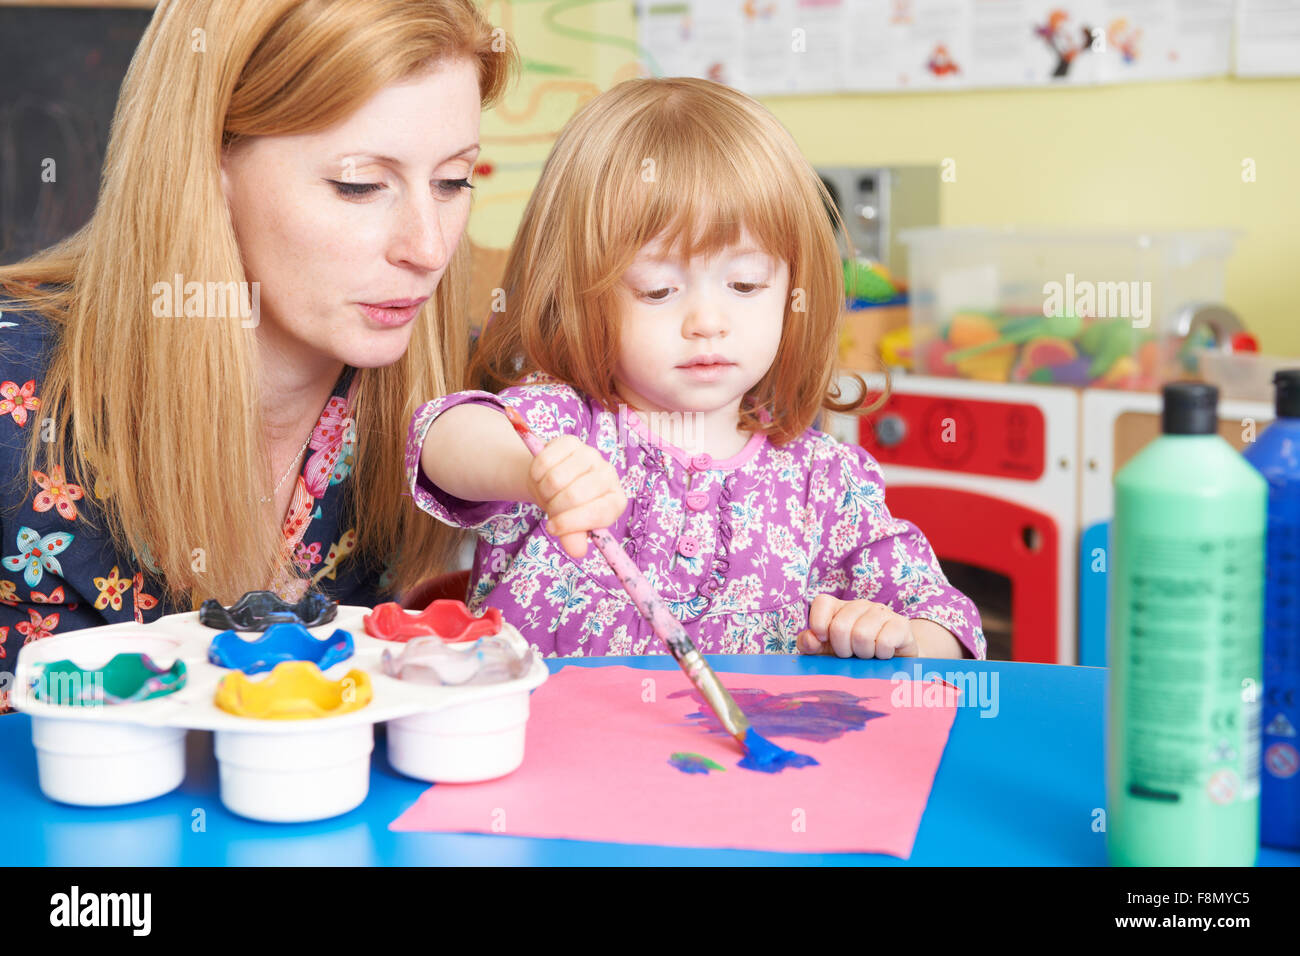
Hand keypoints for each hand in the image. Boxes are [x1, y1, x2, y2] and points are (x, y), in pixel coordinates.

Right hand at [526, 435, 627, 559]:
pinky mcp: (571, 442)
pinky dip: (536, 473)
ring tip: (546, 493)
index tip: (552, 528)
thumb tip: (577, 551)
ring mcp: (590, 455)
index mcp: (615, 500)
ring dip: (543, 491)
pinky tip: (540, 477)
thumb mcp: (571, 526)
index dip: (572, 523)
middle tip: (550, 508)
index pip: (599, 513)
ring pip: (557, 478)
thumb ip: (574, 538)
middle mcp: (608, 474)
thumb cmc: (566, 508)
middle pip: (575, 495)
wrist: (552, 481)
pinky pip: (546, 460)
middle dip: (554, 507)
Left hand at [796, 594, 918, 658]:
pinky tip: (883, 654)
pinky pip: (884, 641)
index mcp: (839, 608)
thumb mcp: (826, 652)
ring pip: (862, 635)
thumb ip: (810, 644)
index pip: (822, 603)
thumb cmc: (854, 655)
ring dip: (863, 654)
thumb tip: (810, 639)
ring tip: (867, 654)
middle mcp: (860, 605)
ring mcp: (881, 612)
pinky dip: (881, 655)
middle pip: (840, 627)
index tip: (825, 640)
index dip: (819, 624)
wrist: (892, 664)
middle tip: (851, 654)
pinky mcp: (901, 624)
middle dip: (843, 649)